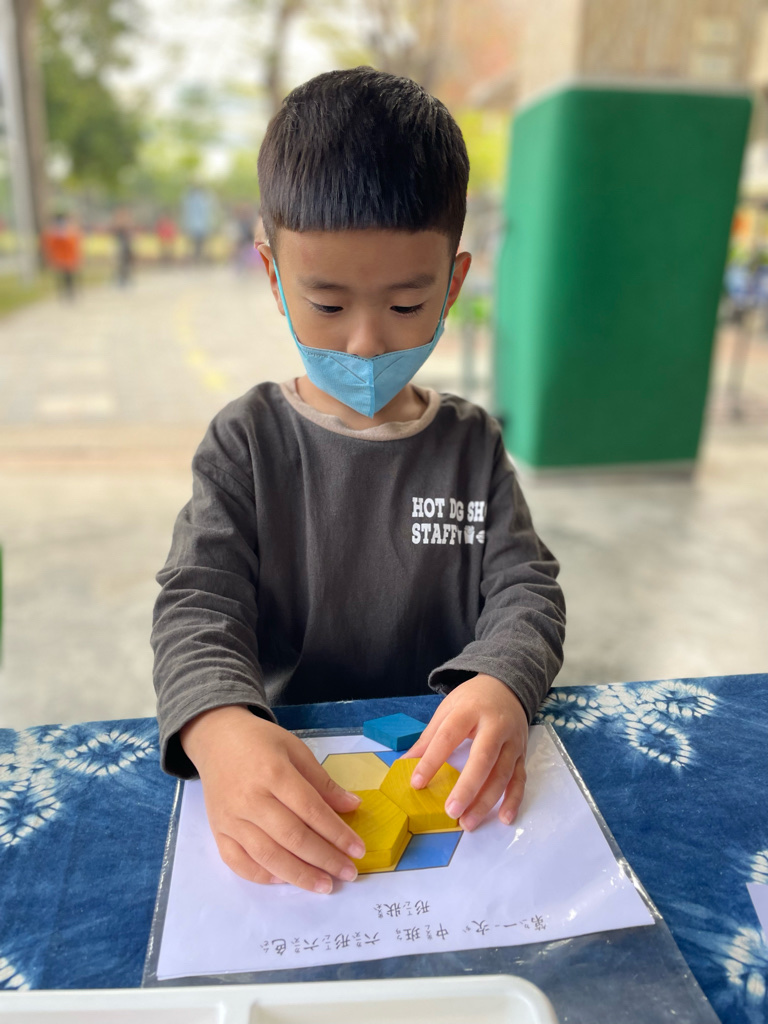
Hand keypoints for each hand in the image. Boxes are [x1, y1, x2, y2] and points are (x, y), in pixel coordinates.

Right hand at [181, 706, 365, 893]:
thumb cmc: (260, 742)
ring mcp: (231, 819)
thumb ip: (322, 782)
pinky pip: (238, 863)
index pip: (311, 810)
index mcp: (274, 773)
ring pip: (268, 856)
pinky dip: (262, 876)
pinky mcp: (218, 831)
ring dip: (299, 875)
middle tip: (348, 873)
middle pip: (292, 837)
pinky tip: (285, 880)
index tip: (358, 850)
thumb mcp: (296, 750)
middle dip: (324, 859)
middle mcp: (251, 799)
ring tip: (324, 885)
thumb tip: (352, 807)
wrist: (216, 739)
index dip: (337, 833)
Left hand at [405, 675, 527, 831]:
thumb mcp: (447, 709)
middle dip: (467, 787)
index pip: (448, 736)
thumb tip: (406, 764)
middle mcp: (495, 725)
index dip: (432, 760)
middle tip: (451, 811)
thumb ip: (429, 738)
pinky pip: (519, 779)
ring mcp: (512, 741)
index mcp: (470, 710)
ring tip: (468, 822)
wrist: (507, 686)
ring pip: (502, 773)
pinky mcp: (522, 754)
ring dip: (486, 801)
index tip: (417, 783)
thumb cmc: (472, 700)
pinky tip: (504, 818)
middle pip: (483, 758)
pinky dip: (514, 800)